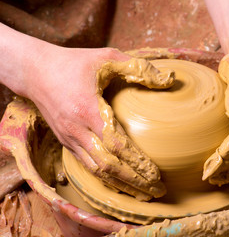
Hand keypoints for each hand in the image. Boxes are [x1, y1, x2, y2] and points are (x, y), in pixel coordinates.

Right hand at [25, 46, 173, 199]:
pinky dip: (104, 177)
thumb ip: (138, 68)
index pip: (117, 145)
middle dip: (133, 182)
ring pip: (96, 170)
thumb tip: (169, 79)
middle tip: (156, 191)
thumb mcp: (107, 58)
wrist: (35, 71)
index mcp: (89, 110)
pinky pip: (86, 165)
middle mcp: (78, 130)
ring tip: (142, 194)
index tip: (156, 175)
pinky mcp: (65, 141)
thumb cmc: (74, 63)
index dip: (137, 163)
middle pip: (108, 166)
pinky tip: (119, 182)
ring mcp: (70, 138)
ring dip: (120, 185)